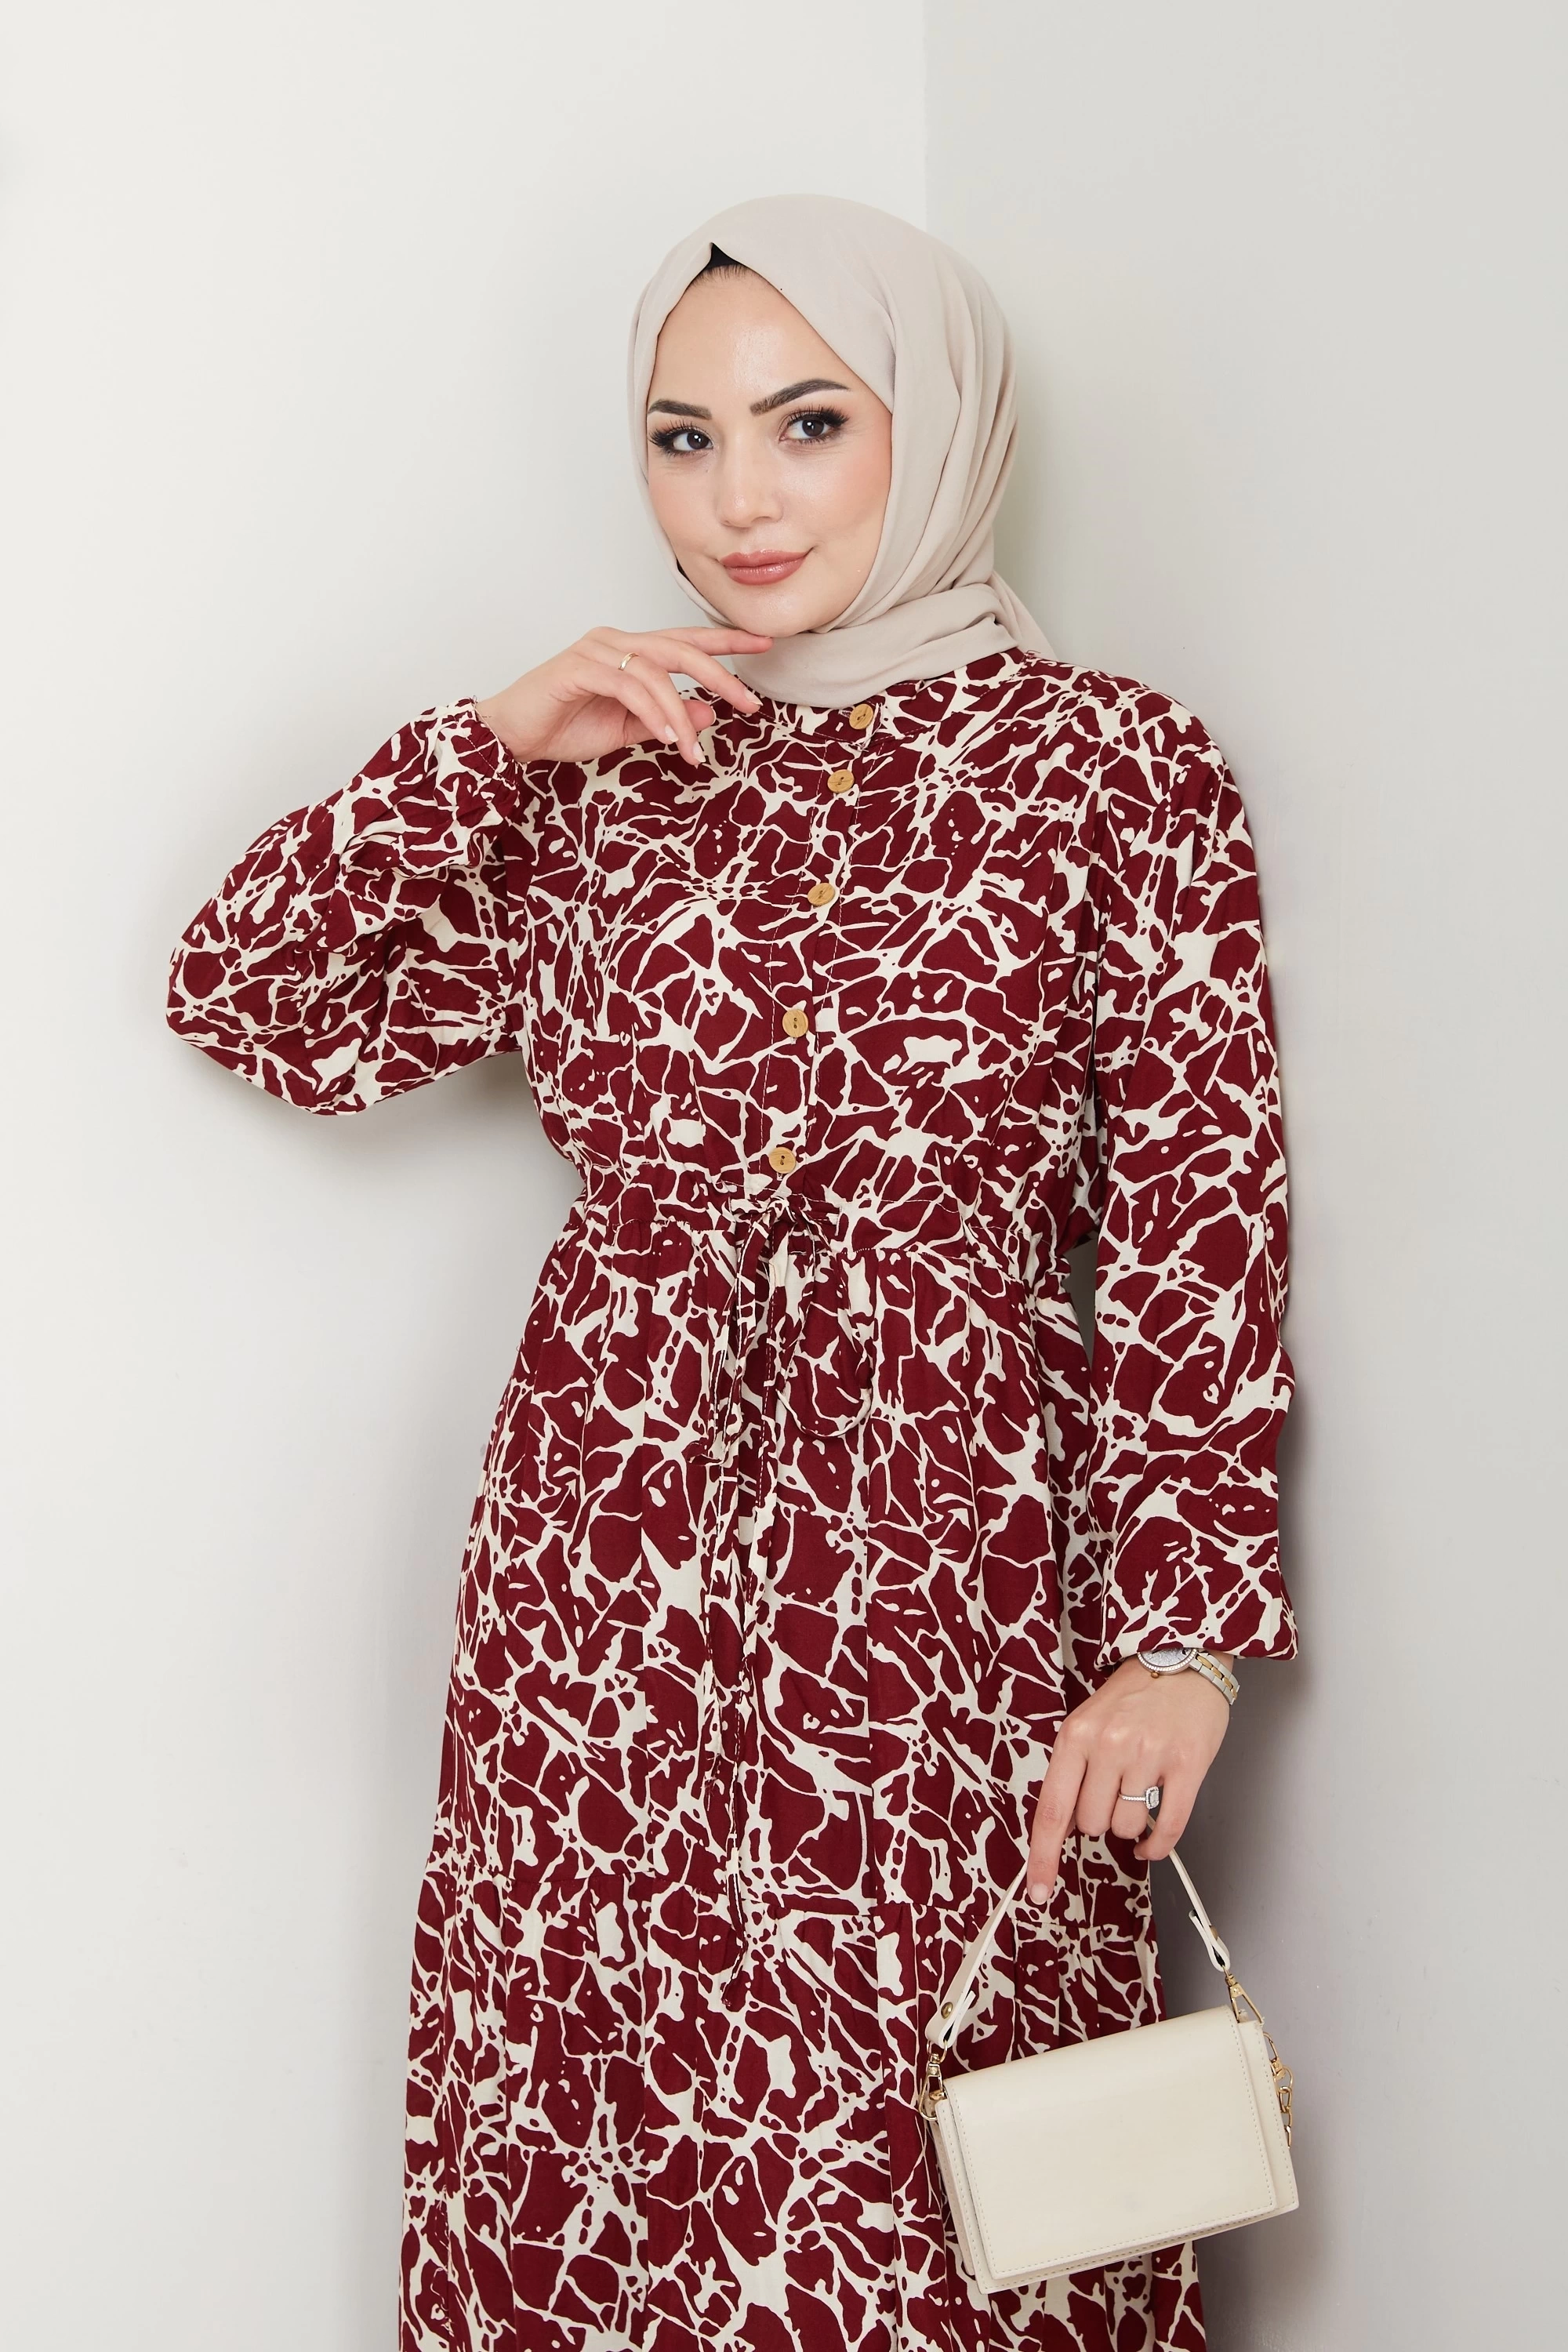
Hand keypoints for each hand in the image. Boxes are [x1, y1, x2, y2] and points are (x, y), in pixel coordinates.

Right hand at [473, 625, 773, 768]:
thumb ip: (666, 719)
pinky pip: (627, 686)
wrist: (513, 737)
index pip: (685, 640)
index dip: (725, 641)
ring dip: (679, 713)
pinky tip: (668, 737)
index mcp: (628, 650)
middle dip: (720, 675)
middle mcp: (614, 640)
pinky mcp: (577, 667)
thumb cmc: (563, 728)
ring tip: (692, 748)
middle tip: (749, 703)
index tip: (764, 644)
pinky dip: (652, 711)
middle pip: (680, 648)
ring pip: (655, 671)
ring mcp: (595, 650)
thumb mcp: (627, 730)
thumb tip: (708, 712)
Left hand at [1026, 1656, 1233, 1900]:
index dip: (1043, 1857)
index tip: (1037, 1890)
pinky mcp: (1187, 1766)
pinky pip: (1167, 1829)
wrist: (1183, 1656)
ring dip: (1131, 1825)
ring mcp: (1149, 1756)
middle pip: (1092, 1824)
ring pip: (1127, 1828)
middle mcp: (1109, 1745)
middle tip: (1114, 1793)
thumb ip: (1073, 1771)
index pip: (1052, 1810)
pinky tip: (1153, 1842)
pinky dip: (1158, 1845)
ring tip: (1139, 1793)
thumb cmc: (1134, 1694)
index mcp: (1076, 1735)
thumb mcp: (1087, 1722)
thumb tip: (1063, 1830)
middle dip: (1100, 1820)